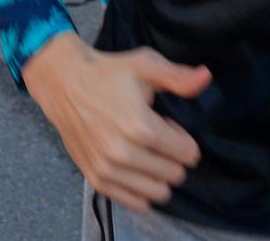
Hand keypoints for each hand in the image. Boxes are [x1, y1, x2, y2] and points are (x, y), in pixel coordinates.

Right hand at [24, 33, 210, 213]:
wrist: (64, 84)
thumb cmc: (108, 73)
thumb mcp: (146, 66)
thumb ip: (178, 77)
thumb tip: (205, 77)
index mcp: (141, 127)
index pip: (188, 154)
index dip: (183, 138)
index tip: (167, 125)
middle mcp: (124, 153)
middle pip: (175, 174)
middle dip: (172, 156)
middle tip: (154, 136)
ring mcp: (108, 169)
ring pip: (158, 192)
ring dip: (158, 173)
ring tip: (142, 150)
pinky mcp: (96, 179)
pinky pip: (134, 203)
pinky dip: (142, 189)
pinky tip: (133, 166)